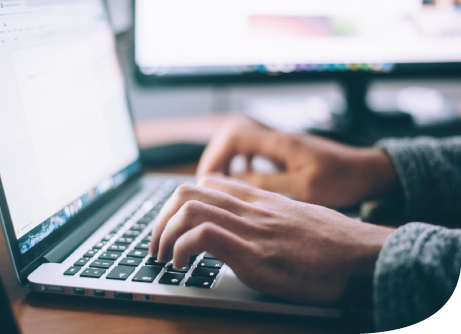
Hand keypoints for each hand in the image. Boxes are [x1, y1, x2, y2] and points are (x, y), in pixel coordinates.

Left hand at [150, 174, 393, 305]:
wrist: (365, 256)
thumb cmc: (335, 244)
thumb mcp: (297, 220)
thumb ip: (269, 218)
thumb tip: (250, 230)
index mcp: (260, 200)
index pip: (208, 183)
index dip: (180, 202)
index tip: (173, 225)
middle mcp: (251, 208)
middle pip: (188, 191)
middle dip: (161, 218)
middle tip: (157, 244)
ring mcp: (252, 228)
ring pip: (188, 208)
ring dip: (163, 234)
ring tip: (163, 257)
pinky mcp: (255, 254)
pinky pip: (203, 236)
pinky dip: (181, 249)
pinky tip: (181, 266)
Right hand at [197, 116, 397, 207]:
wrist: (369, 172)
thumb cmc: (343, 179)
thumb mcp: (305, 188)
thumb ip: (268, 184)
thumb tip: (234, 183)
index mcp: (280, 143)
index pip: (233, 137)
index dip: (215, 157)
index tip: (207, 181)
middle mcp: (277, 139)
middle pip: (231, 137)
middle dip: (215, 159)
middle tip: (208, 185)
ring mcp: (281, 145)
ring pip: (241, 144)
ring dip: (227, 162)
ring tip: (220, 185)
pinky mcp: (286, 154)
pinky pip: (253, 153)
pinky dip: (241, 165)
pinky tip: (243, 181)